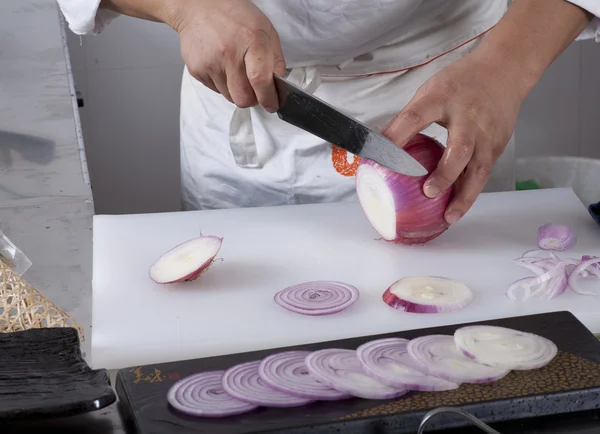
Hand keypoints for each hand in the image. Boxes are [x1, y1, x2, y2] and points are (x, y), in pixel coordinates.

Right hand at [172, 0, 285, 111]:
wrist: (198, 7)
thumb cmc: (234, 16)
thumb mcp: (265, 30)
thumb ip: (275, 59)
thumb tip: (279, 86)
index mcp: (251, 41)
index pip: (260, 80)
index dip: (268, 98)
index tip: (272, 104)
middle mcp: (228, 54)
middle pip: (243, 98)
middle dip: (252, 99)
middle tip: (254, 89)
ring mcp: (210, 63)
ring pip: (229, 97)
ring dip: (236, 91)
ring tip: (236, 71)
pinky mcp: (196, 70)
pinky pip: (215, 90)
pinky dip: (222, 84)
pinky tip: (222, 66)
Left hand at [381, 49, 525, 223]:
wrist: (504, 72)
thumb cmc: (461, 82)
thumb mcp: (431, 90)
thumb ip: (409, 117)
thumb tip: (381, 145)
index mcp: (443, 98)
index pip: (416, 117)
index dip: (398, 135)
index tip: (381, 155)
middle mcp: (468, 117)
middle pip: (460, 148)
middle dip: (445, 173)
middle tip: (428, 192)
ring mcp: (486, 133)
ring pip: (478, 168)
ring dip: (464, 195)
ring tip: (449, 216)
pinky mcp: (497, 146)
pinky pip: (482, 173)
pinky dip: (470, 191)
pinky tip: (457, 206)